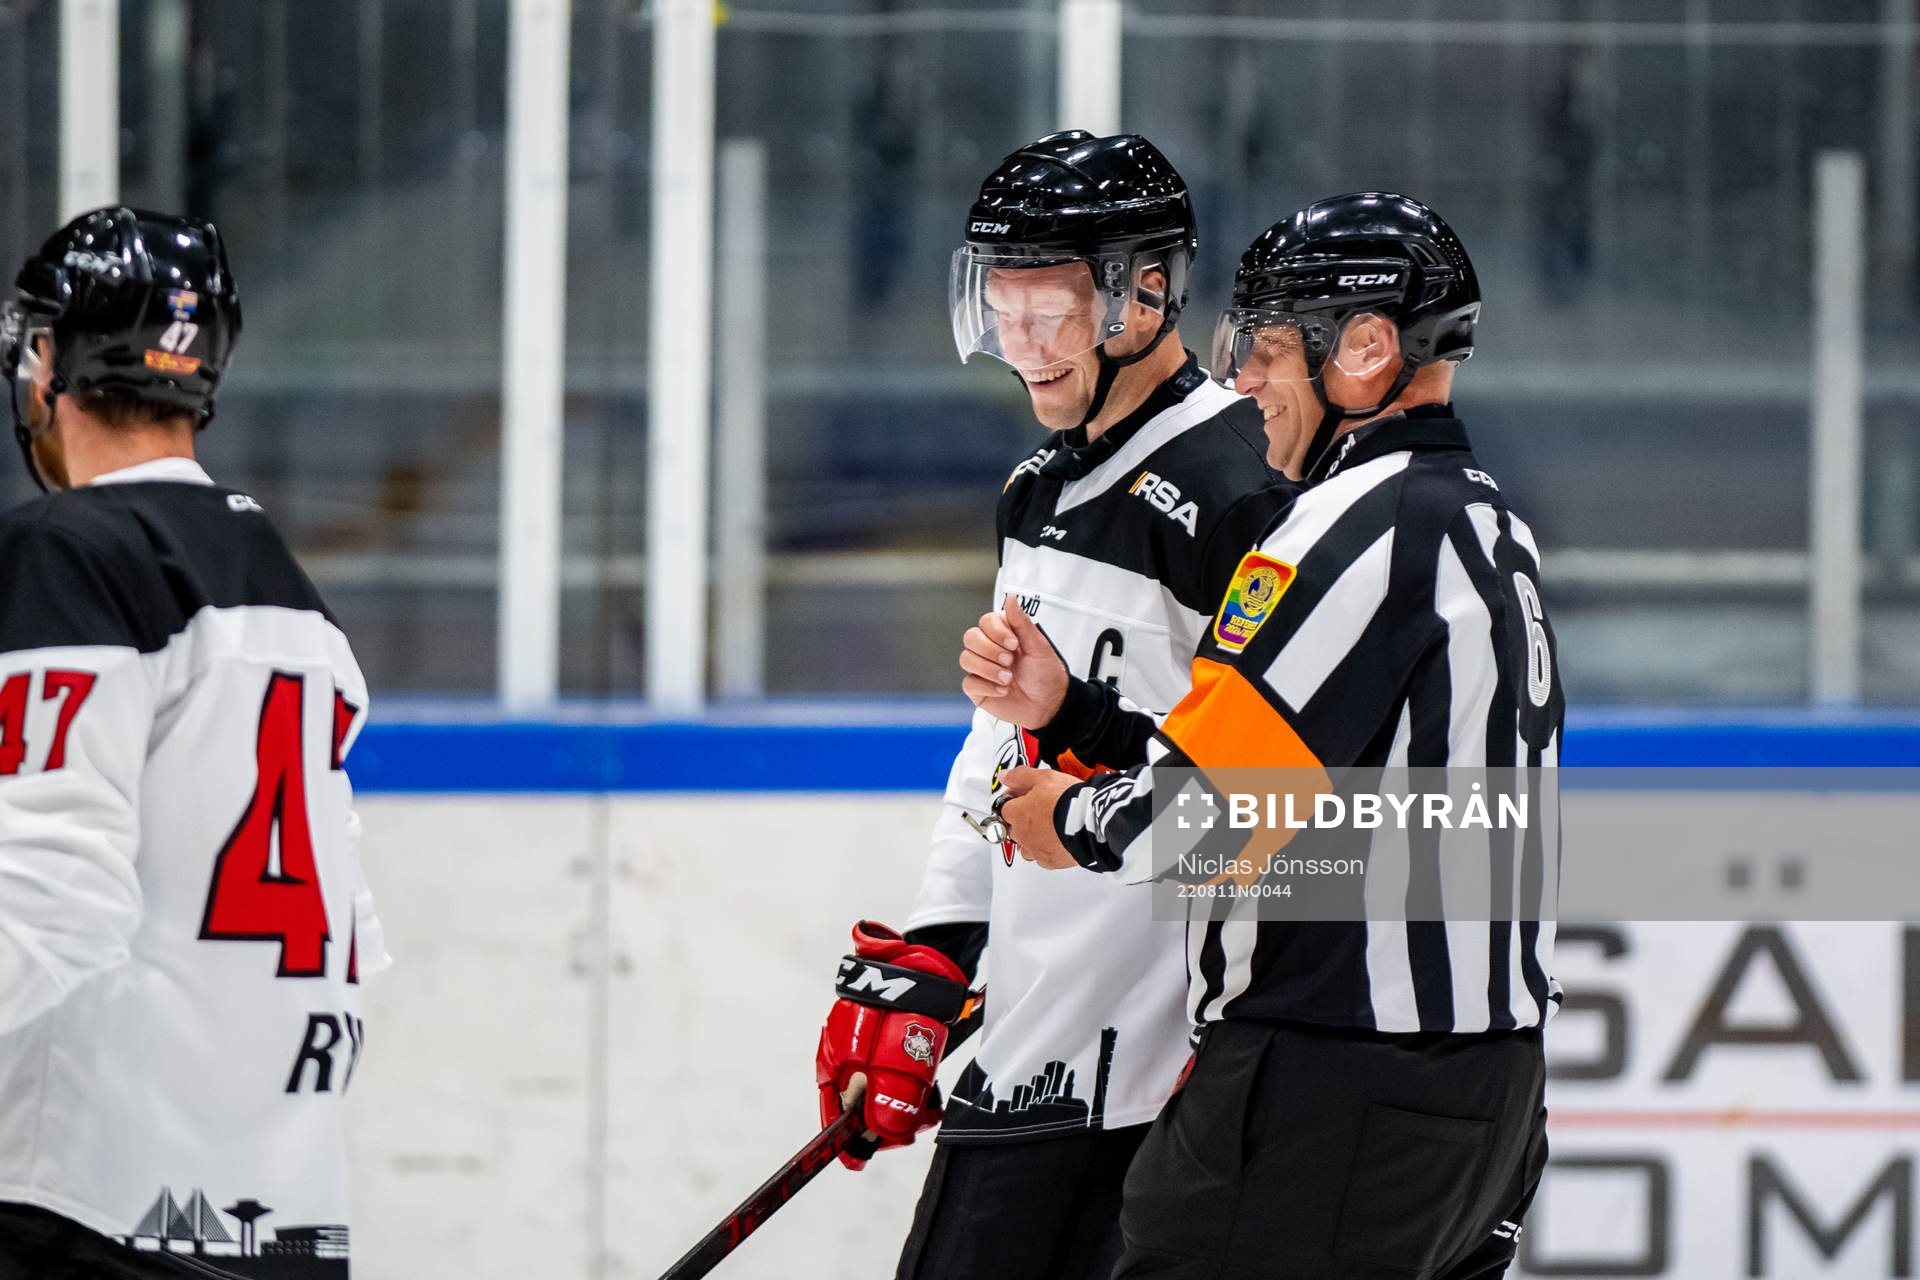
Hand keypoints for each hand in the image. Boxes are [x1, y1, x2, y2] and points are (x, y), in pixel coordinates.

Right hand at [815, 922, 968, 1169]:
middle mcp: (844, 1060)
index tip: (869, 1156)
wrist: (924, 964)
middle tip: (915, 1126)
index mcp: (831, 1065)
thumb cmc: (898, 1010)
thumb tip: (880, 1136)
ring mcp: (867, 1050)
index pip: (835, 1117)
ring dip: (906, 1108)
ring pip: (883, 1095)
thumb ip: (883, 1102)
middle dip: (887, 1124)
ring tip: (930, 1108)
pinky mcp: (890, 1043)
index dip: (852, 1141)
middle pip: (861, 1110)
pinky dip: (914, 1089)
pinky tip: (933, 1092)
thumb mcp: (888, 1063)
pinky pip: (898, 1077)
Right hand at [959, 594, 1069, 728]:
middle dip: (989, 650)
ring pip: (966, 659)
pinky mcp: (978, 689)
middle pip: (970, 638)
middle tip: (1009, 661)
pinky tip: (1003, 690)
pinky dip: (987, 687)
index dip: (996, 632)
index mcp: (1003, 635)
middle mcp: (989, 650)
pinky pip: (968, 683)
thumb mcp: (1038, 646)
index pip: (985, 622)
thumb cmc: (1045, 674)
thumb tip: (1010, 598)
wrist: (1049, 705)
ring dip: (988, 669)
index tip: (1014, 644)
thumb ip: (1021, 622)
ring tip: (1008, 678)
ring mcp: (981, 669)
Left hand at [998, 765, 1081, 868]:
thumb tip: (1005, 776)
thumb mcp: (1043, 777)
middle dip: (1024, 820)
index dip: (1016, 801)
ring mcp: (1035, 850)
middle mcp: (1022, 835)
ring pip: (1027, 845)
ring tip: (1052, 826)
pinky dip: (1049, 849)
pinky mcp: (1050, 861)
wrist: (1089, 823)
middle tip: (1043, 810)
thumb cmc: (1067, 801)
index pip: (1005, 808)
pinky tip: (1059, 838)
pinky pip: (1043, 857)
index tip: (1026, 798)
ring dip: (1034, 837)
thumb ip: (1020, 776)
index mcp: (1017, 814)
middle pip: (1014, 828)